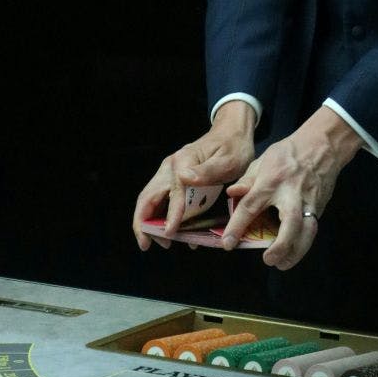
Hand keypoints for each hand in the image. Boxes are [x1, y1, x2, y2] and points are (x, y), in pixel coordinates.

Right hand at [132, 101, 255, 250]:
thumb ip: (207, 171)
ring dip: (150, 222)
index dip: (170, 215)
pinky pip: (162, 200)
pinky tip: (174, 231)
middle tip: (148, 244)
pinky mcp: (174, 179)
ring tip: (162, 242)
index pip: (172, 193)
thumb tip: (184, 179)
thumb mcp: (228, 160)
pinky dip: (162, 217)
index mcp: (182, 161)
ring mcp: (170, 173)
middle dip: (144, 223)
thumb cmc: (233, 146)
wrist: (232, 132)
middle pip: (147, 197)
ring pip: (150, 200)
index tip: (170, 234)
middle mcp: (170, 167)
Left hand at [222, 107, 362, 270]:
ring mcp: (309, 200)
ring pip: (308, 230)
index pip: (251, 205)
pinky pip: (313, 228)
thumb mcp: (263, 160)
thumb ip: (248, 179)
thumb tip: (231, 193)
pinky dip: (304, 243)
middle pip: (290, 223)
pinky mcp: (320, 205)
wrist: (323, 144)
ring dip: (296, 251)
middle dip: (281, 245)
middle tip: (268, 260)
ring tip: (282, 263)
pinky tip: (294, 252)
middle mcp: (291, 193)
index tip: (228, 243)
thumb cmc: (289, 152)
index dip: (238, 225)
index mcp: (271, 180)